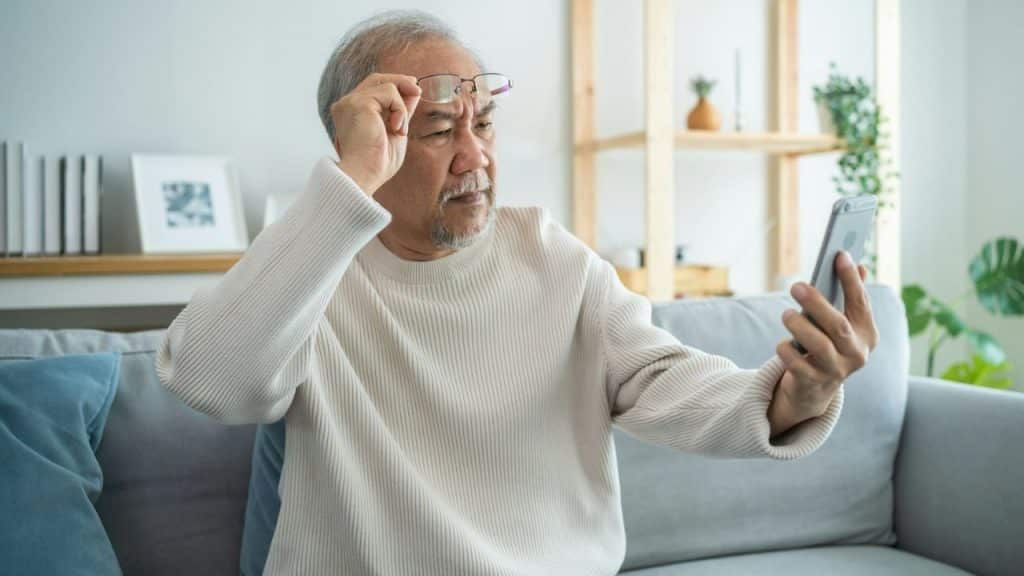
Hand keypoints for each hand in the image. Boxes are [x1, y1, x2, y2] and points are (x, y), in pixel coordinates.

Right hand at [329, 73, 420, 194]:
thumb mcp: (395, 131)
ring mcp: (350, 102)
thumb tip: (414, 90)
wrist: (364, 176)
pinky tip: (397, 128)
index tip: (414, 91)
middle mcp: (347, 105)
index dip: (395, 85)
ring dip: (402, 107)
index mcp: (352, 112)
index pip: (373, 88)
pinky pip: (389, 92)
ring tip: (400, 131)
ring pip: (385, 85)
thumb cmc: (377, 163)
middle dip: (401, 82)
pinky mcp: (358, 103)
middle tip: (418, 91)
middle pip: (376, 79)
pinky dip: (399, 109)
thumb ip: (401, 111)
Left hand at [768, 251, 879, 437]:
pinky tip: (783, 344)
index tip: (840, 255)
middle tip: (796, 285)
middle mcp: (856, 353)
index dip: (851, 279)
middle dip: (816, 303)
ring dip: (799, 326)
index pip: (861, 302)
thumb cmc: (828, 344)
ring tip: (786, 314)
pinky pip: (797, 364)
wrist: (816, 388)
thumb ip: (850, 297)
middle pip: (838, 325)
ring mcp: (836, 370)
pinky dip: (786, 351)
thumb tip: (859, 265)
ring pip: (818, 345)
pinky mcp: (814, 382)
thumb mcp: (842, 323)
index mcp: (867, 333)